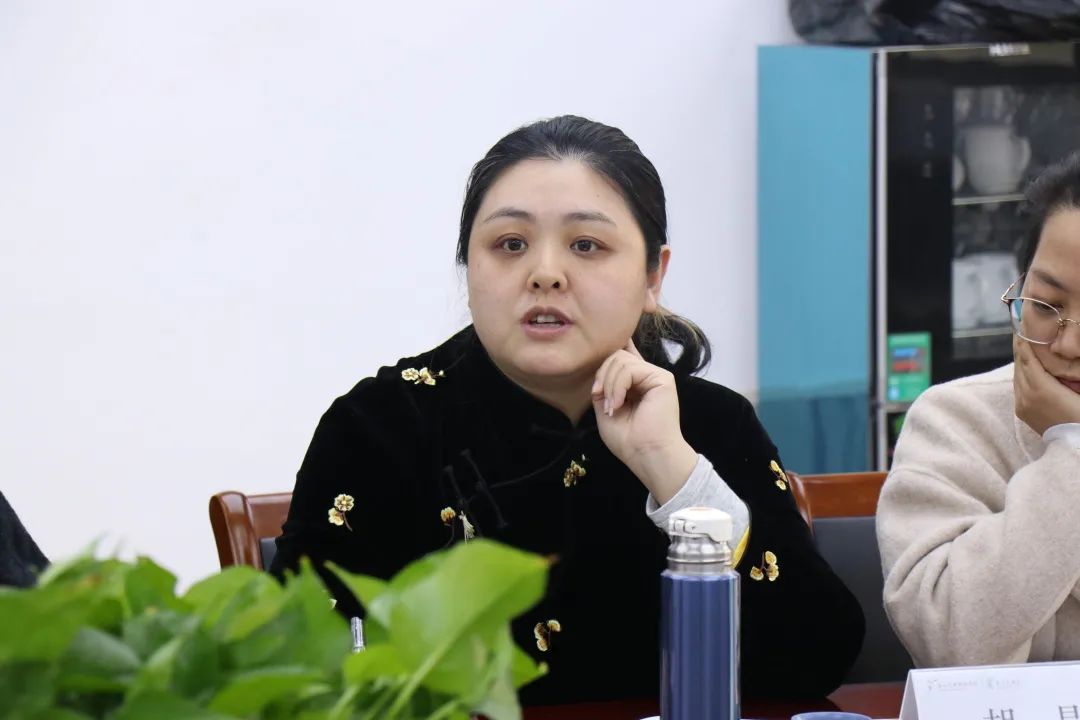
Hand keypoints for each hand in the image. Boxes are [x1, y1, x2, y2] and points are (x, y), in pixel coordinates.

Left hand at [591, 339, 696, 503]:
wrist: (646, 455)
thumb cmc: (628, 440)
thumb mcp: (605, 409)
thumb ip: (603, 387)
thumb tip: (602, 369)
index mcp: (635, 384)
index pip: (625, 355)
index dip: (615, 346)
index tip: (604, 341)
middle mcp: (647, 377)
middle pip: (616, 356)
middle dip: (602, 376)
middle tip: (601, 400)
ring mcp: (656, 376)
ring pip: (620, 360)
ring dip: (609, 384)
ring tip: (611, 407)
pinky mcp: (662, 378)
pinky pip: (630, 368)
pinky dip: (617, 386)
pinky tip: (618, 403)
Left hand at [1013, 336, 1079, 434]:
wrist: (1076, 443)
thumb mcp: (1078, 390)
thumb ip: (1065, 372)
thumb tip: (1061, 357)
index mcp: (1041, 388)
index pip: (1028, 358)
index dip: (1025, 342)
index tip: (1022, 328)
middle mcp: (1026, 395)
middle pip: (1020, 365)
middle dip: (1021, 349)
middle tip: (1020, 332)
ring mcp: (1022, 404)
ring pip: (1017, 376)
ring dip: (1020, 362)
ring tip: (1023, 346)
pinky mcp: (1021, 412)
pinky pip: (1018, 388)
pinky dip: (1021, 376)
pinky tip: (1026, 368)